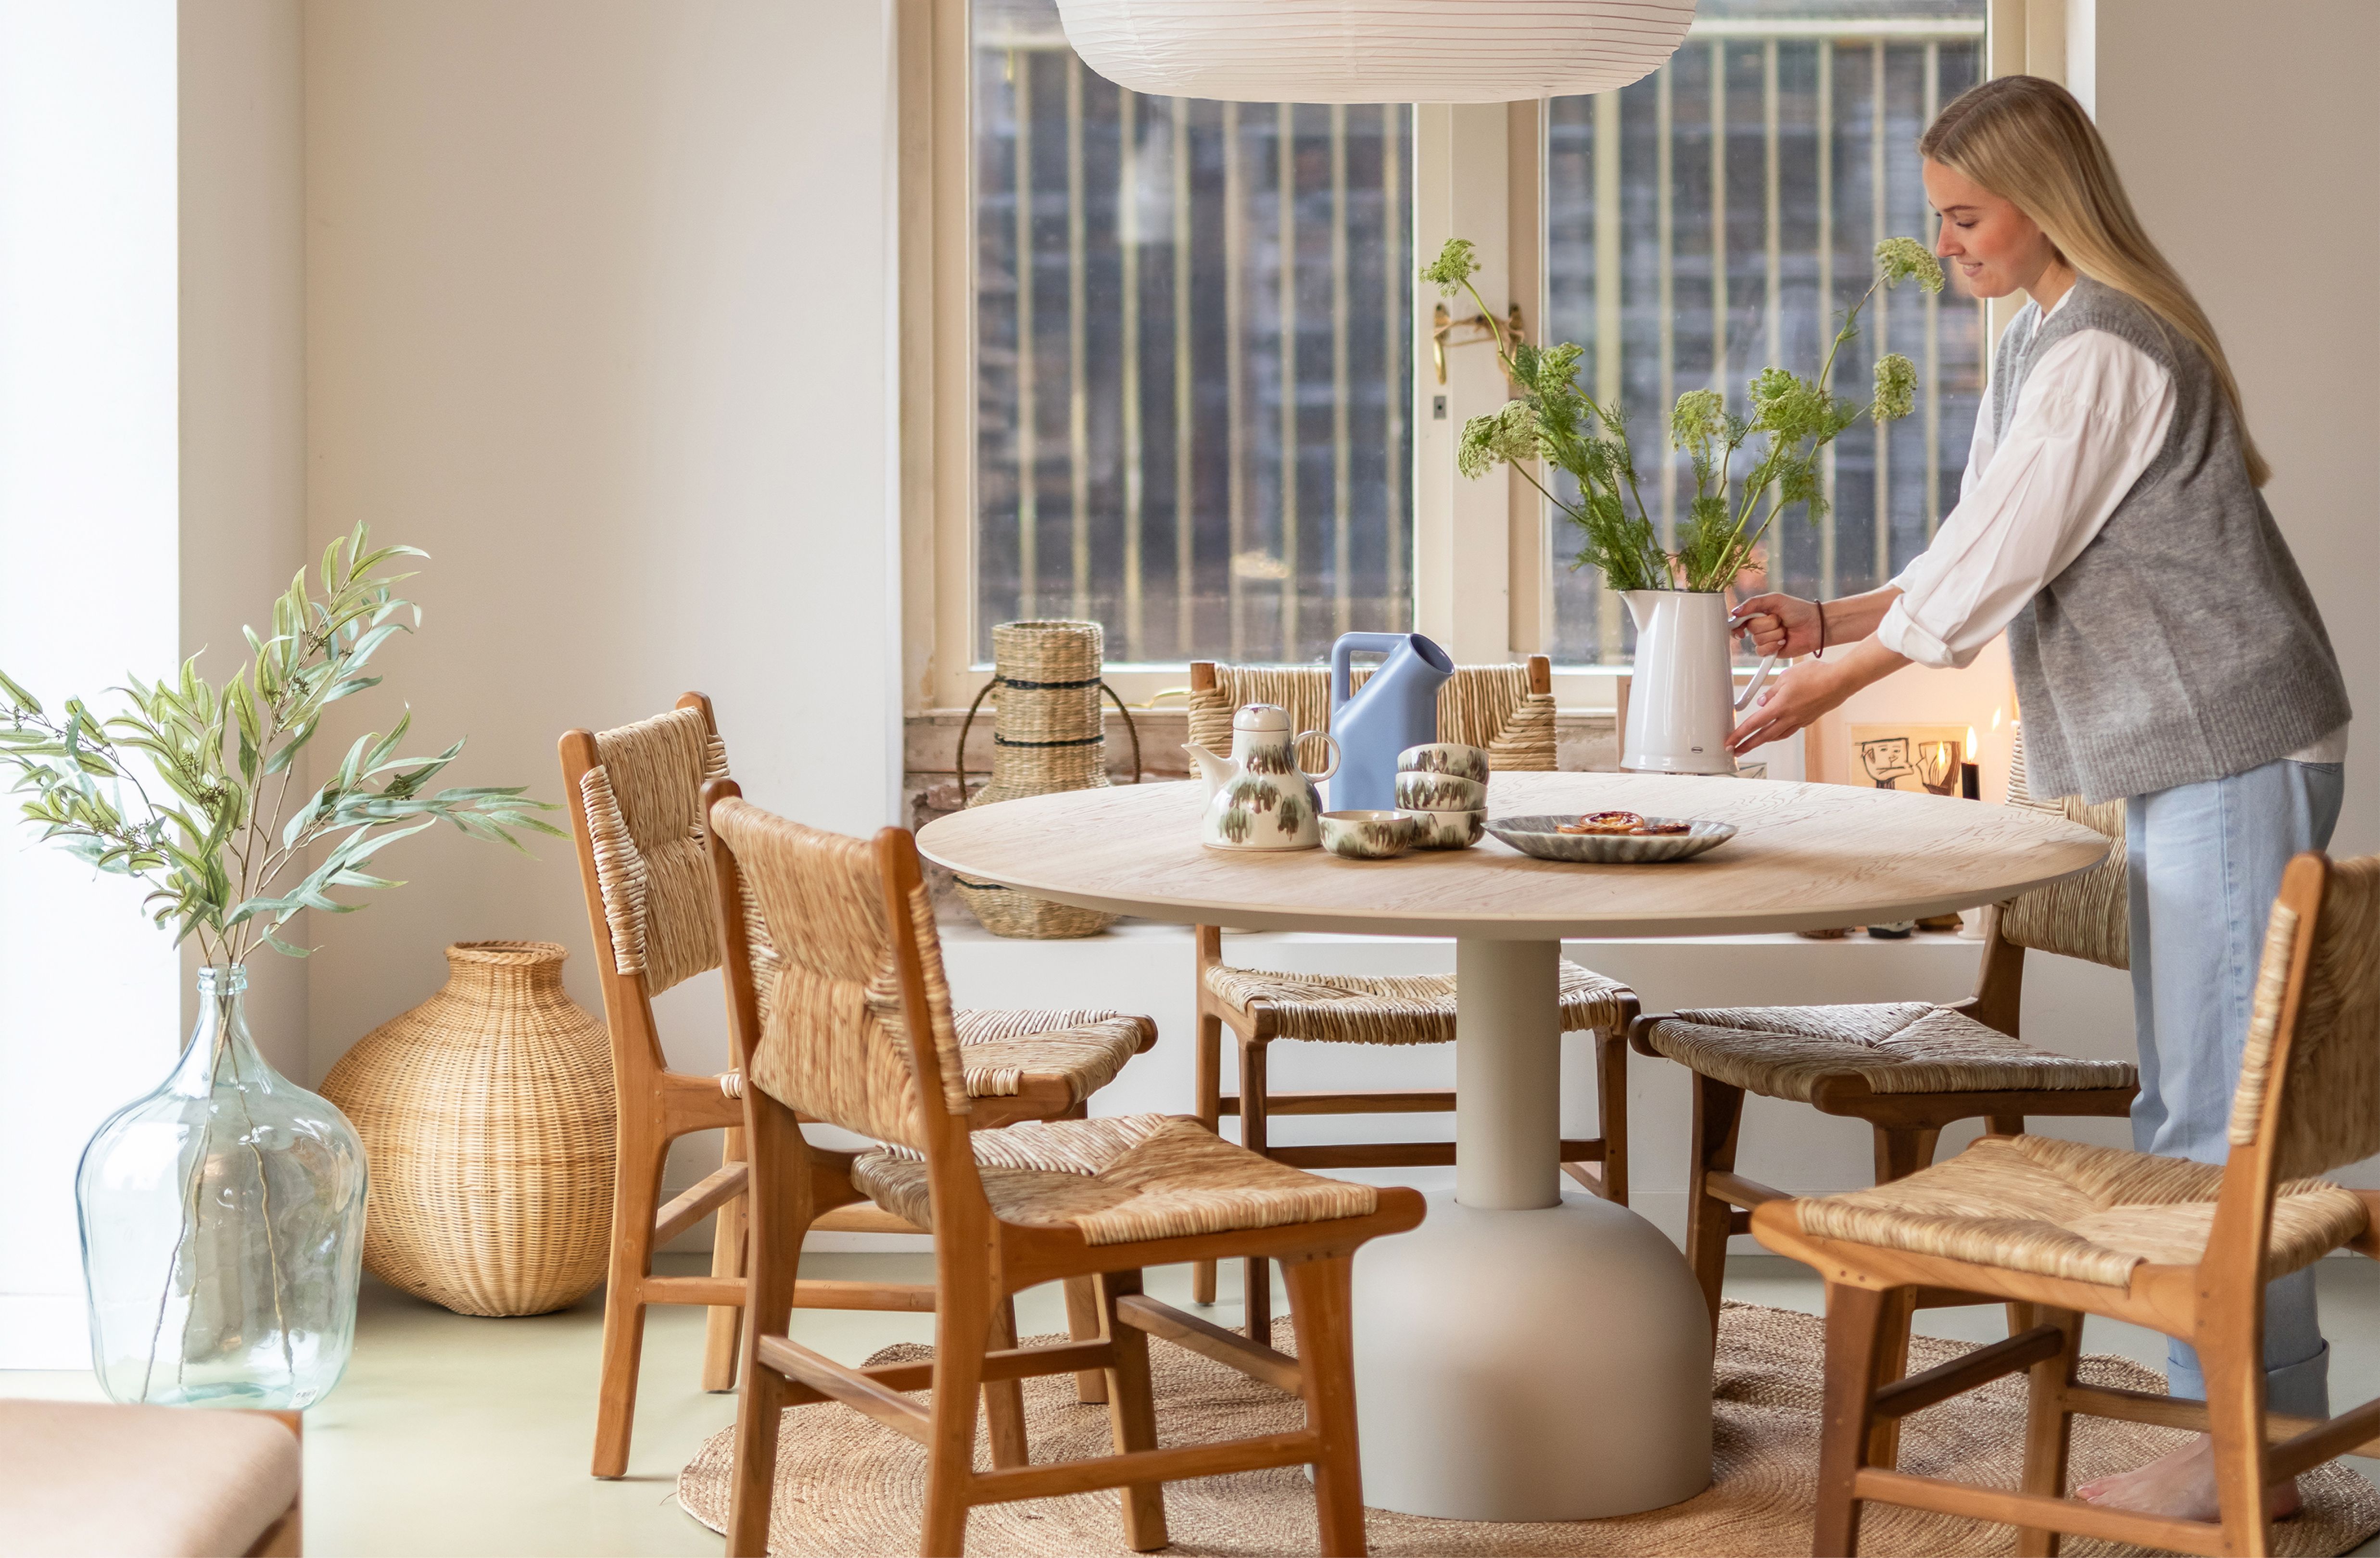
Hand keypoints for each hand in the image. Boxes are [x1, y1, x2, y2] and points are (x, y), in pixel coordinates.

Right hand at [1727, 593, 1823, 657]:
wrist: (1815, 625)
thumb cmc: (1798, 610)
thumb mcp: (1775, 600)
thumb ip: (1753, 603)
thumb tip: (1735, 612)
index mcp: (1758, 613)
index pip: (1739, 620)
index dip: (1736, 624)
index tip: (1740, 627)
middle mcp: (1760, 627)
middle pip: (1751, 629)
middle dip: (1767, 624)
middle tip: (1780, 620)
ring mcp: (1765, 640)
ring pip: (1757, 640)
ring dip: (1774, 634)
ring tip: (1785, 630)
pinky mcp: (1771, 651)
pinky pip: (1763, 651)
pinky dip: (1774, 645)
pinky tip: (1784, 641)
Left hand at [1729, 656, 1855, 753]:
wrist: (1840, 681)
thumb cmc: (1815, 675)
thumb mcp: (1786, 677)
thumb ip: (1772, 691)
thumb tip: (1762, 702)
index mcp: (1780, 706)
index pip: (1753, 724)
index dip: (1739, 735)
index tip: (1729, 743)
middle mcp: (1789, 717)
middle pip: (1764, 736)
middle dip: (1748, 745)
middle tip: (1736, 752)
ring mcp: (1800, 720)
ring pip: (1778, 735)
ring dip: (1764, 741)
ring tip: (1755, 743)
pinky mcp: (1809, 719)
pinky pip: (1790, 729)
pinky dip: (1780, 732)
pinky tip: (1777, 730)